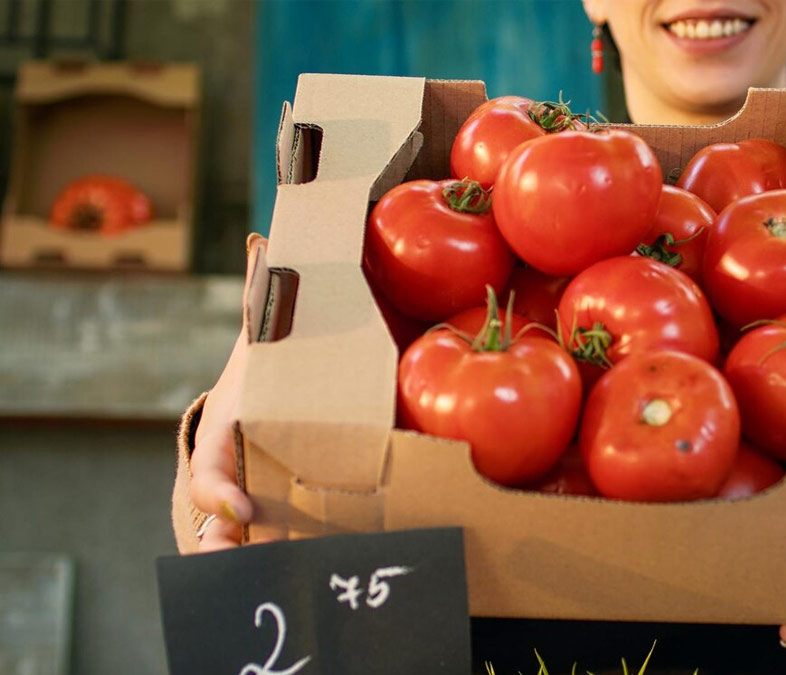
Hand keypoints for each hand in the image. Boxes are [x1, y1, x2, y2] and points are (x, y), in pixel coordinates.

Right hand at [188, 235, 266, 552]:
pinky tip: (313, 575)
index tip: (239, 507)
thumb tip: (263, 244)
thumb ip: (258, 303)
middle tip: (253, 559)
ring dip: (254, 568)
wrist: (253, 420)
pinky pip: (267, 557)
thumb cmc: (260, 382)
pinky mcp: (267, 529)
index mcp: (220, 442)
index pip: (205, 472)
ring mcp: (240, 512)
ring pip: (235, 553)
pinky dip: (279, 570)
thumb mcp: (256, 349)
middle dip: (226, 548)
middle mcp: (224, 484)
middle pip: (213, 529)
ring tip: (287, 579)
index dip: (217, 492)